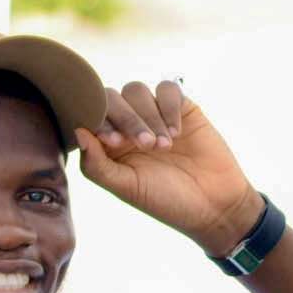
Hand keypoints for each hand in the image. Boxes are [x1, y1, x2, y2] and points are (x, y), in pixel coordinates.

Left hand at [74, 81, 264, 255]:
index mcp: (109, 143)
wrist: (214, 204)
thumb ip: (97, 164)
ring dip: (150, 116)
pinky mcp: (181, 107)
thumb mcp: (126, 188)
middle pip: (113, 98)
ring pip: (137, 90)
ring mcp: (154, 113)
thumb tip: (78, 130)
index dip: (100, 121)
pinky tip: (177, 133)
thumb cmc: (166, 201)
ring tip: (165, 146)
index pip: (91, 115)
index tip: (117, 144)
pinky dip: (169, 107)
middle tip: (147, 146)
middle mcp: (128, 125)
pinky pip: (167, 89)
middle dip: (127, 118)